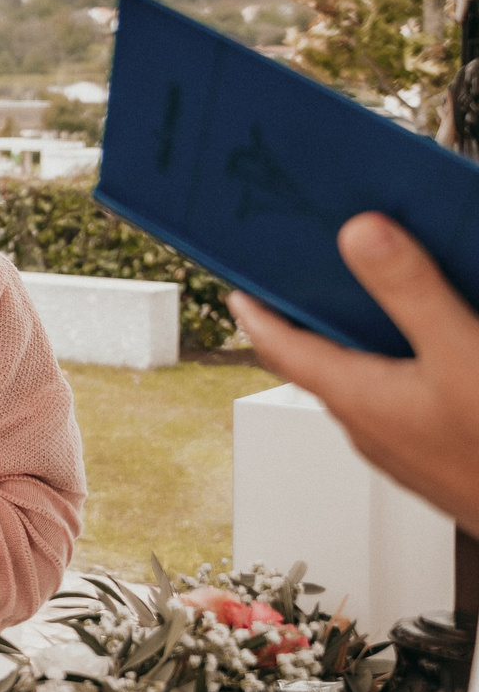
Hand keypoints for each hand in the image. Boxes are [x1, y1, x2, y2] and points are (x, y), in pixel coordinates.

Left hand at [234, 213, 478, 535]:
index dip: (256, 316)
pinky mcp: (439, 459)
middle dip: (307, 326)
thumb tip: (359, 232)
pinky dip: (400, 374)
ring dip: (357, 351)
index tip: (236, 291)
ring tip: (366, 314)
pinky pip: (404, 405)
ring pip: (365, 388)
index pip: (282, 349)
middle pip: (320, 367)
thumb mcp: (459, 353)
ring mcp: (405, 449)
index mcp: (357, 399)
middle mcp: (370, 428)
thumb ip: (410, 293)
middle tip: (300, 289)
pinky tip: (433, 362)